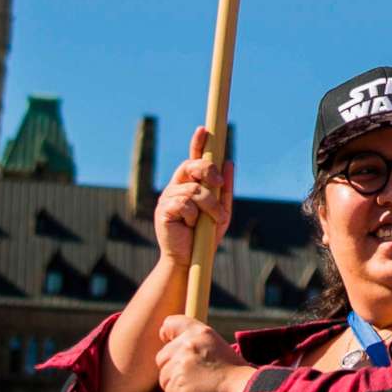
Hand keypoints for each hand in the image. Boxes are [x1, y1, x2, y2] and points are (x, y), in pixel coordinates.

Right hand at [153, 127, 234, 265]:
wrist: (190, 262)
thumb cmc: (204, 238)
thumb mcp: (221, 212)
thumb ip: (225, 189)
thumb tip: (229, 162)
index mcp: (189, 186)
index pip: (193, 159)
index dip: (197, 143)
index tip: (205, 129)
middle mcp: (176, 188)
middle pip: (191, 166)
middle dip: (208, 170)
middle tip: (218, 182)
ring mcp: (167, 198)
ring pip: (194, 189)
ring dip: (209, 206)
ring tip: (212, 221)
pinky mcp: (163, 211)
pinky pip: (185, 204)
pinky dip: (195, 216)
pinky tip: (191, 227)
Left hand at [156, 315, 255, 391]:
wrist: (243, 391)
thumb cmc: (233, 373)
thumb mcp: (217, 347)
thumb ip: (194, 346)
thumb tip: (172, 353)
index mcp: (199, 333)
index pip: (170, 323)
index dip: (167, 333)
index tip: (166, 339)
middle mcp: (187, 346)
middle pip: (161, 357)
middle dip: (171, 369)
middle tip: (194, 377)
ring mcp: (181, 367)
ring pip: (164, 379)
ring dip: (177, 387)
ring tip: (200, 388)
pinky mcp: (177, 387)